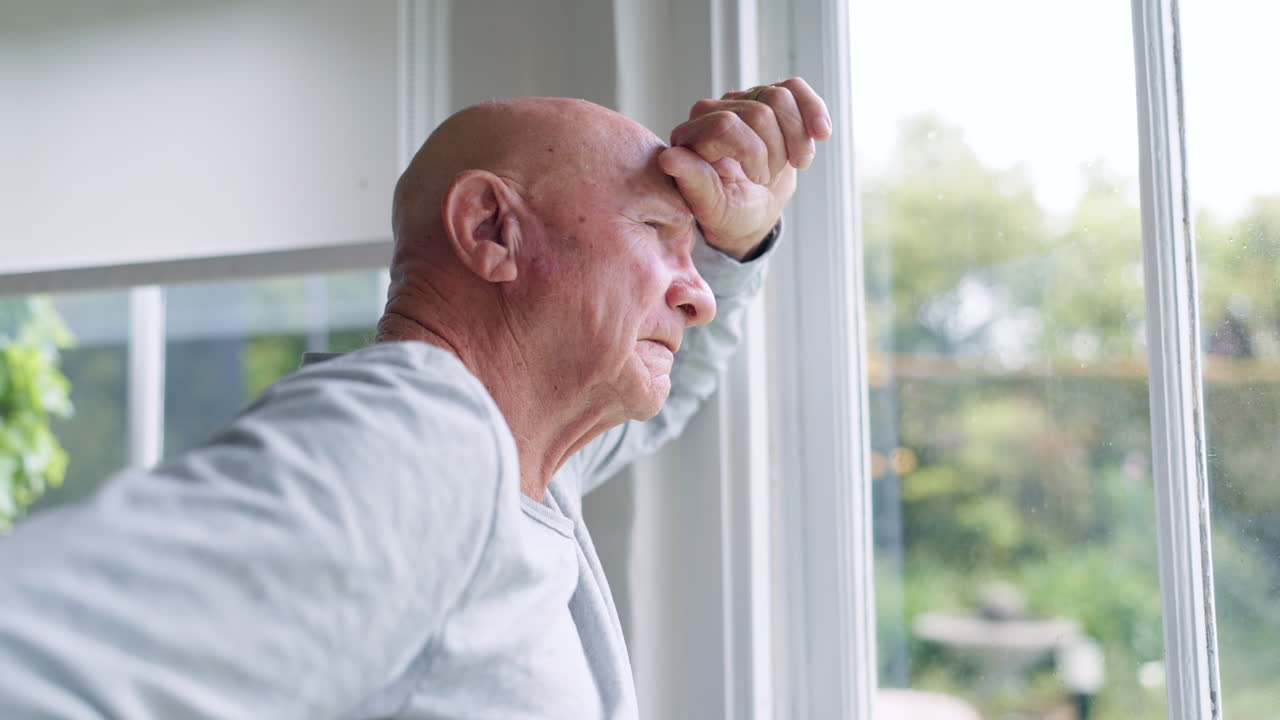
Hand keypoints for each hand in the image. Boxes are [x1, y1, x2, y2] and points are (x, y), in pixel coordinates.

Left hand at [659, 77, 831, 260]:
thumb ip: (693, 183)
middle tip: (770, 178)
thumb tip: (668, 158)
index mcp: (689, 137)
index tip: (758, 180)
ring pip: (780, 96)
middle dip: (776, 152)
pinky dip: (814, 110)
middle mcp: (710, 112)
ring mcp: (739, 100)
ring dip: (797, 137)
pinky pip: (795, 88)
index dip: (753, 154)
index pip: (726, 126)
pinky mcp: (766, 98)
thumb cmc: (728, 212)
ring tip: (796, 162)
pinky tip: (821, 134)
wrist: (752, 211)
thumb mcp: (713, 208)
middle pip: (759, 112)